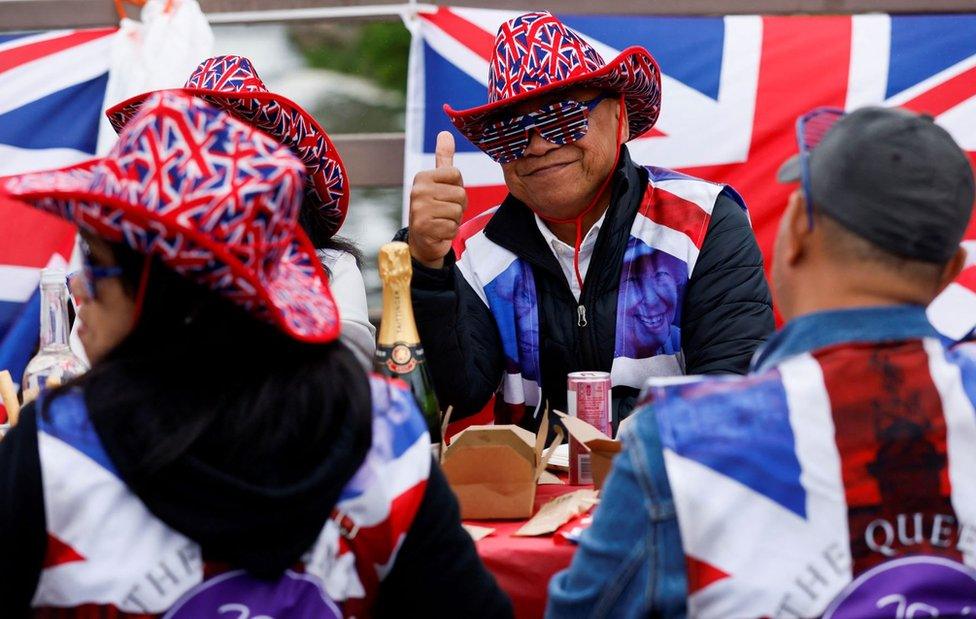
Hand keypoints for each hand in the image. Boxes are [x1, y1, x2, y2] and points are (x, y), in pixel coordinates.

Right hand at [408, 131, 466, 268]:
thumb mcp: (439, 182)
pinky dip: (449, 232)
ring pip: (457, 211)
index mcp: (423, 177)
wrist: (423, 240)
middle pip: (460, 194)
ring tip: (441, 221)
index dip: (458, 188)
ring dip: (454, 220)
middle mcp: (418, 190)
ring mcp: (419, 208)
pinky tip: (438, 231)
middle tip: (444, 212)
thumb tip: (445, 132)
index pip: (456, 174)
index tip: (446, 196)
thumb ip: (443, 158)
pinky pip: (452, 227)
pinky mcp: (423, 227)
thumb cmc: (435, 208)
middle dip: (458, 207)